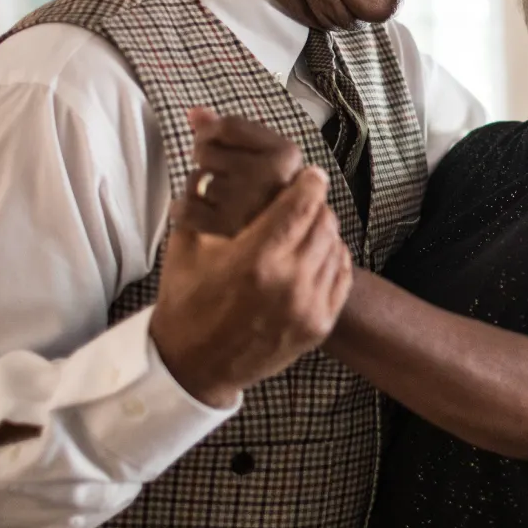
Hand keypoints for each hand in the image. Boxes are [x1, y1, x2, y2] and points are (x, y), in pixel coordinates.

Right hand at [150, 113, 352, 408]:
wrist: (192, 366)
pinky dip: (331, 259)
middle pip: (324, 221)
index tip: (310, 174)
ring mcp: (308, 307)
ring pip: (336, 247)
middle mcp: (289, 282)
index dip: (310, 183)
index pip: (303, 204)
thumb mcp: (186, 246)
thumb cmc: (186, 302)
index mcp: (256, 258)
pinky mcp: (319, 326)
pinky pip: (341, 276)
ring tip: (304, 228)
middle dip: (315, 205)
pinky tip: (313, 255)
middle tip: (303, 200)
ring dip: (323, 231)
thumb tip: (210, 161)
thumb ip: (202, 199)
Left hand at [177, 107, 304, 236]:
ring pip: (196, 179)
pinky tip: (198, 212)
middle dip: (205, 160)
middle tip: (220, 175)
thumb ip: (230, 131)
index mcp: (286, 153)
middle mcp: (271, 176)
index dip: (209, 132)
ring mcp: (250, 203)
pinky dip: (183, 210)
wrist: (288, 242)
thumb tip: (193, 112)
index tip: (210, 143)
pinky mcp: (230, 229)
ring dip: (198, 187)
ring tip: (217, 198)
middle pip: (206, 150)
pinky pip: (186, 208)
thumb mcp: (265, 157)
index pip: (228, 125)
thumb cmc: (272, 194)